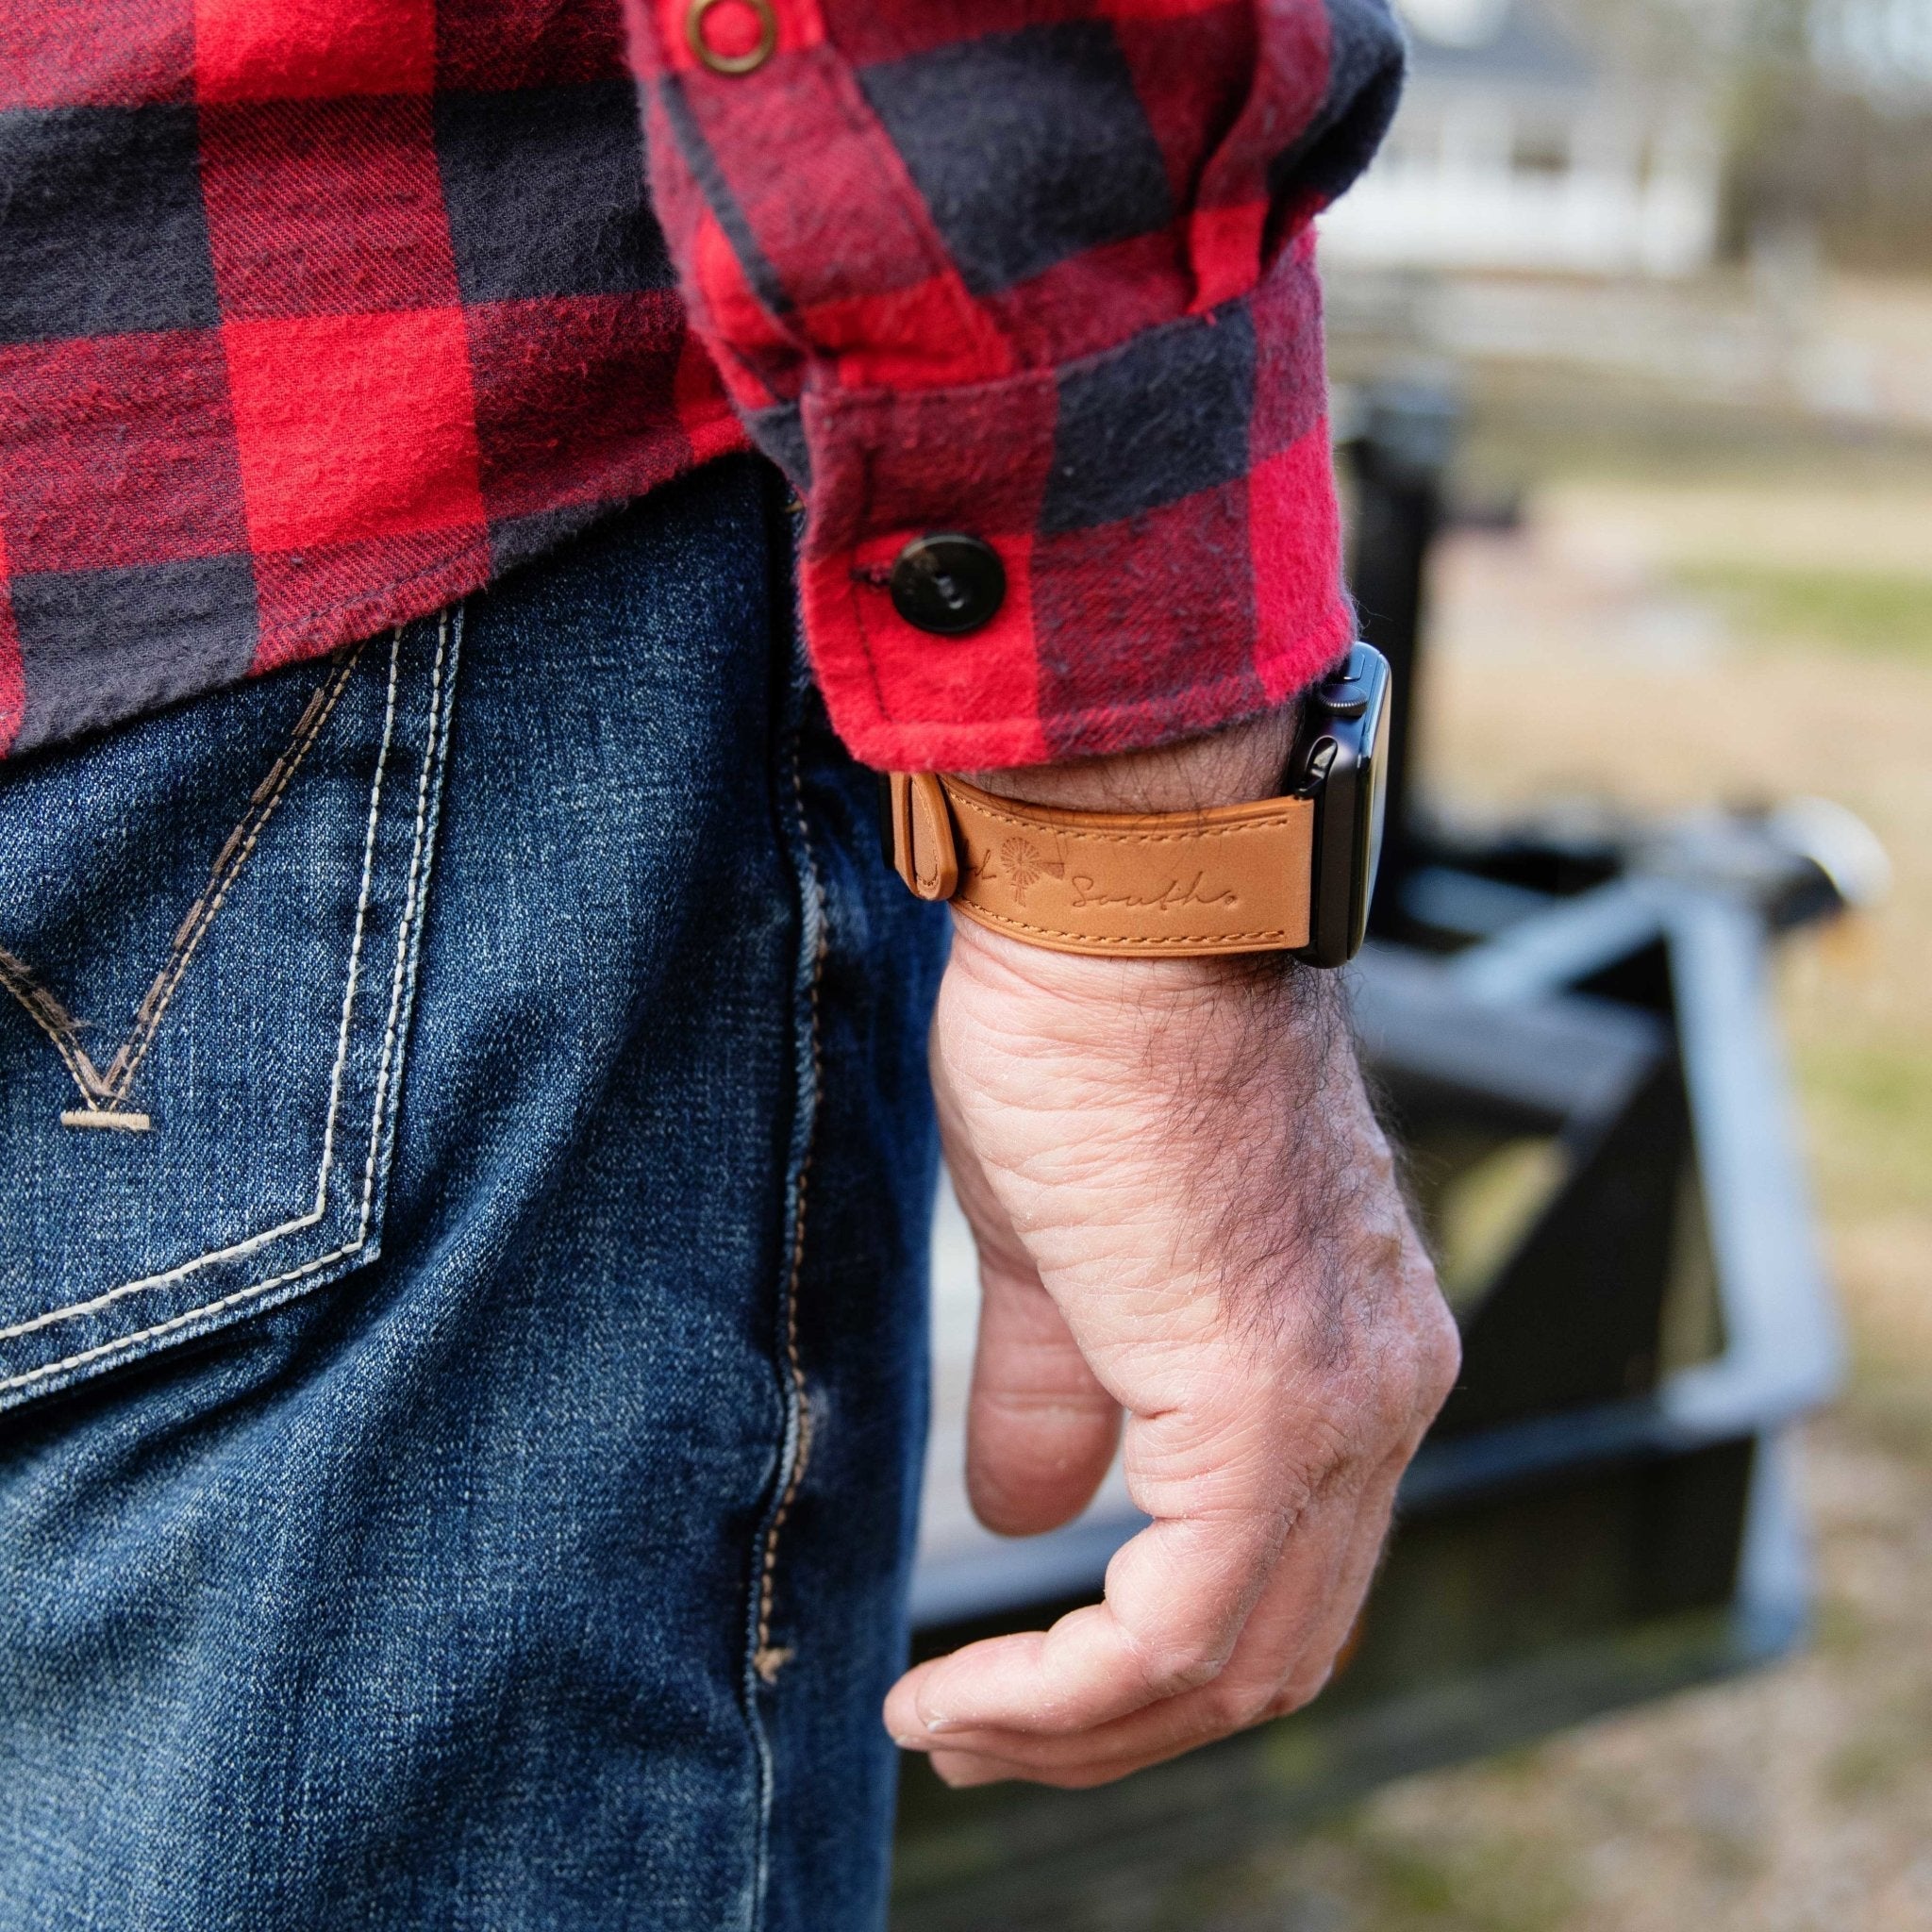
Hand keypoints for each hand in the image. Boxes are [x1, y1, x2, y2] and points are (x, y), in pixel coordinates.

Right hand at [883, 719, 1458, 1790]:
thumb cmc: (1092, 1036)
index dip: (1143, 1654)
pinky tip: (964, 1693)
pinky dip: (1070, 1692)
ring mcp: (1342, 1401)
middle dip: (1116, 1721)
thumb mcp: (1066, 1251)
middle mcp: (1382, 1388)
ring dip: (1083, 1728)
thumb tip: (1030, 1514)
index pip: (1280, 1569)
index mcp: (1351, 1346)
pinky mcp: (1266, 1403)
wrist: (1122, 906)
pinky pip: (1179, 1627)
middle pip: (1275, 1646)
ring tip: (948, 1727)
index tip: (1007, 1681)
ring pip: (1239, 1660)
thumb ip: (1069, 1392)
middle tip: (974, 1731)